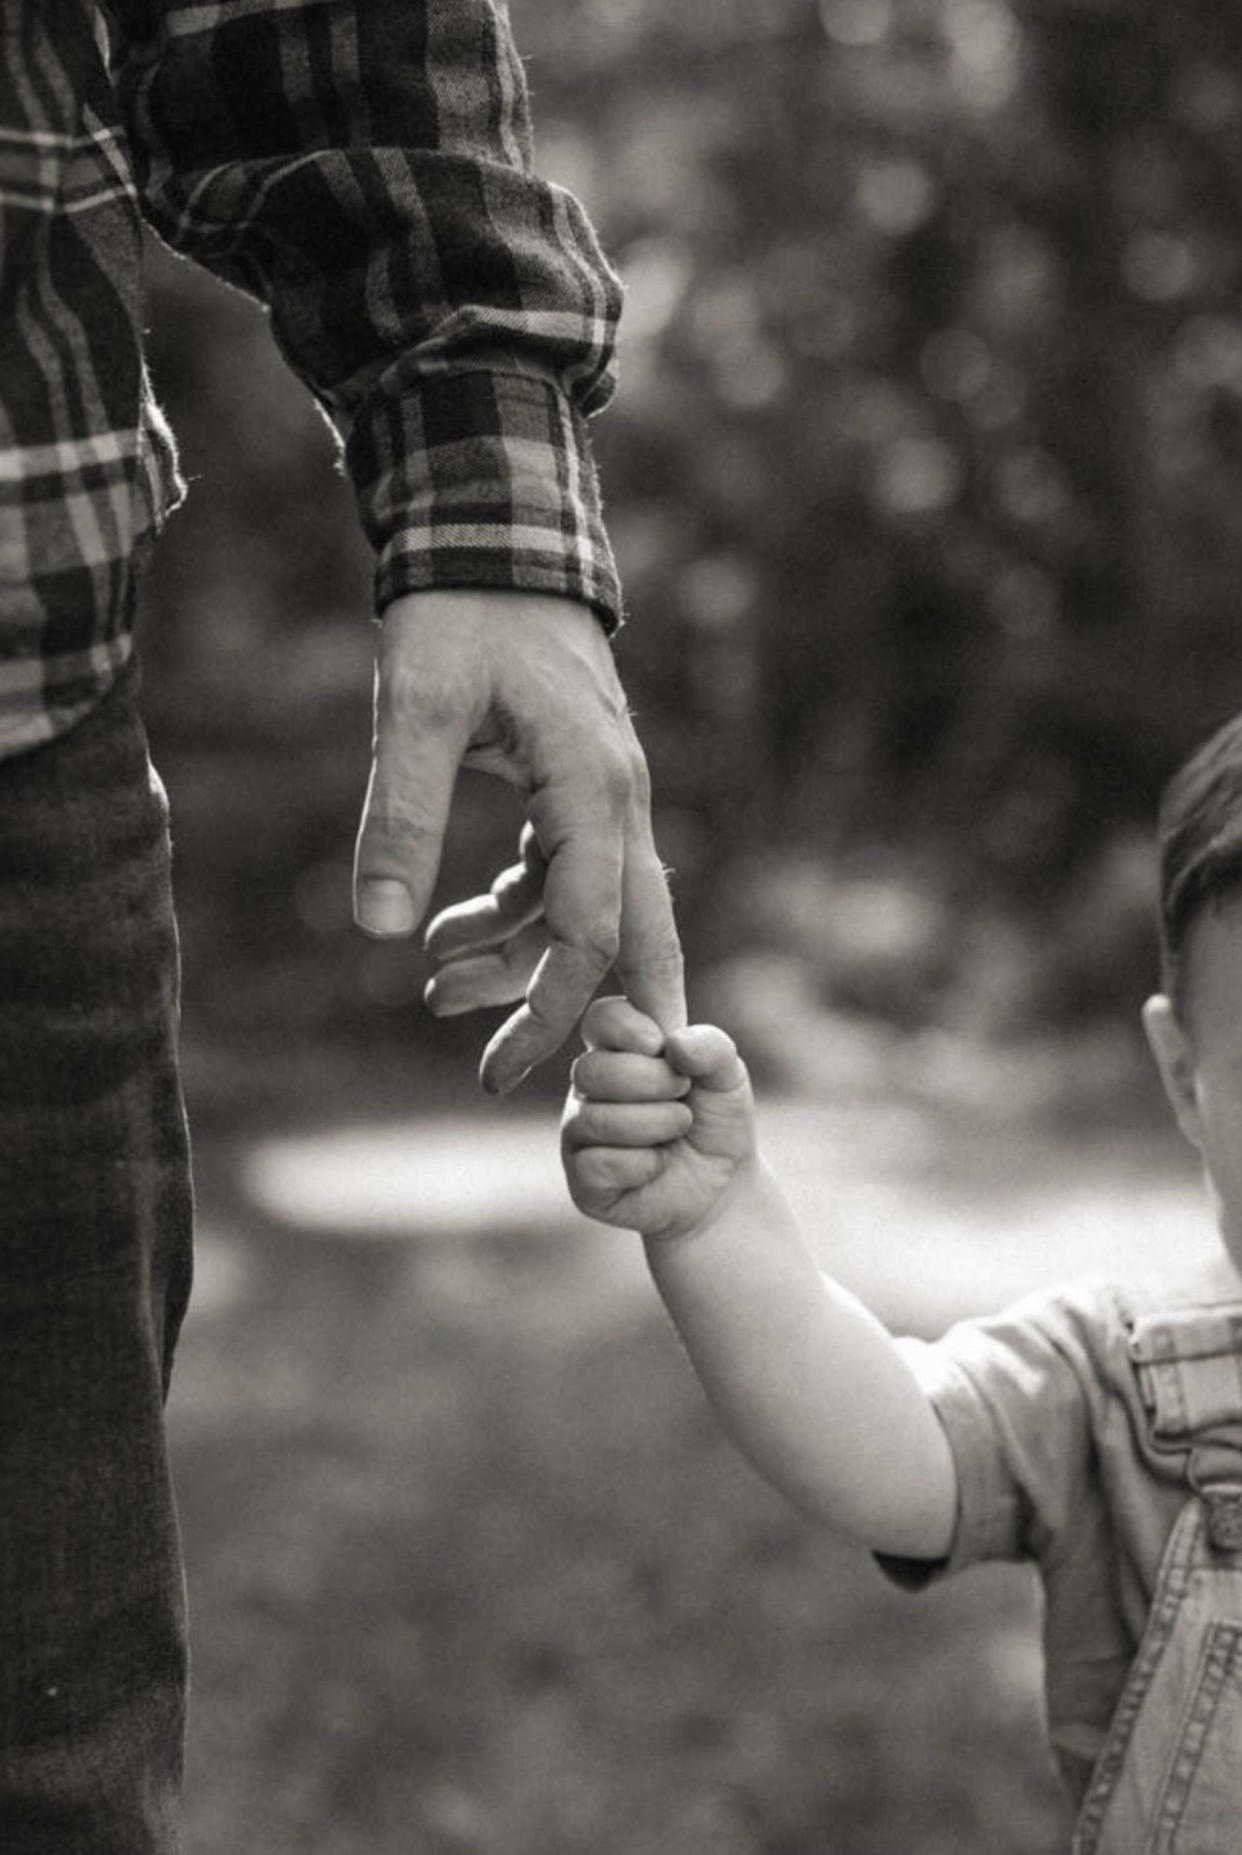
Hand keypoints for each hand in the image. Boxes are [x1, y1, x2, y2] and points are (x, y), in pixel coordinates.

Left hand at [352, 590, 684, 1092]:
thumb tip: (379, 933)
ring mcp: (603, 796)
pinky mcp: (575, 788)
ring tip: (431, 986)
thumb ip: (400, 815)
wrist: (493, 539)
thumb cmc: (457, 614)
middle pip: (630, 940)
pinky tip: (445, 931)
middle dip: (575, 1014)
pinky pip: (560, 875)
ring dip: (515, 958)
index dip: (547, 1013)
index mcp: (595, 792)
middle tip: (523, 1079)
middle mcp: (618, 802)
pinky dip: (510, 913)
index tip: (495, 1072)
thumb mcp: (415, 707)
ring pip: (582, 911)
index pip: (588, 935)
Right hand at [562, 996, 757, 1240]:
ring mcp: (579, 1131)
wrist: (723, 1184)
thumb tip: (673, 1044)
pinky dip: (642, 1165)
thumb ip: (710, 1047)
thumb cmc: (716, 1118)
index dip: (630, 1028)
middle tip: (683, 1093)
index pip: (600, 1019)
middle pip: (590, 1070)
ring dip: (653, 1124)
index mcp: (616, 1048)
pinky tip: (658, 1165)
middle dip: (651, 1082)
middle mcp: (589, 1086)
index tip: (662, 1046)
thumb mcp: (728, 1076)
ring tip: (679, 1126)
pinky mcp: (581, 1178)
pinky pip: (596, 1165)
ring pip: (593, 1119)